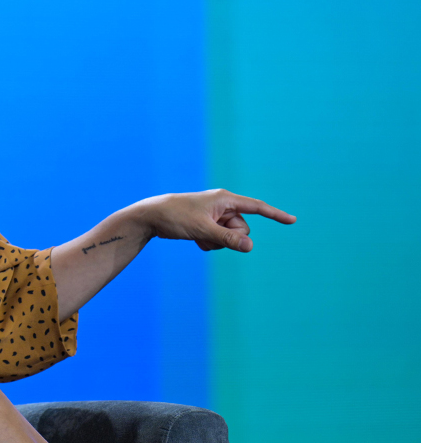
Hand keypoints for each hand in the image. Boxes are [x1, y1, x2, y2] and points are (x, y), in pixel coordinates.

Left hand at [135, 189, 295, 252]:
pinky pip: (219, 240)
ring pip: (231, 237)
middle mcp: (222, 206)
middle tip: (208, 234)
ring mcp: (215, 216)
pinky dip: (210, 243)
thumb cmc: (176, 217)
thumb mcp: (203, 230)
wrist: (152, 217)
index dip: (275, 215)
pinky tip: (194, 239)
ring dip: (217, 242)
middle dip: (230, 238)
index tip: (293, 220)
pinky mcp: (207, 225)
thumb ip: (227, 239)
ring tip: (198, 236)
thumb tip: (250, 247)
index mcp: (225, 199)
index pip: (257, 207)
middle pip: (242, 229)